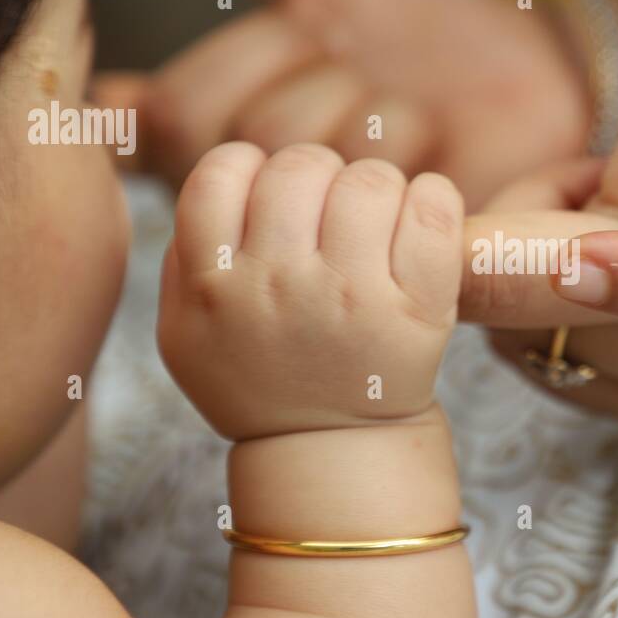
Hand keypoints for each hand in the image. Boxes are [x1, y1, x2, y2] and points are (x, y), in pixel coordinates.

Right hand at [64, 0, 589, 206]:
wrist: (536, 66)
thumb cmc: (423, 19)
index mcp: (227, 126)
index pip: (147, 119)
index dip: (136, 114)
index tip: (127, 103)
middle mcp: (263, 192)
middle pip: (216, 126)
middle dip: (296, 69)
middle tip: (354, 63)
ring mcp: (322, 235)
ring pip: (293, 151)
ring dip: (364, 100)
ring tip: (409, 107)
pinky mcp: (388, 263)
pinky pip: (366, 191)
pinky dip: (412, 140)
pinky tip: (435, 147)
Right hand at [158, 143, 462, 439]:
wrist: (332, 451)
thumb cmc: (260, 378)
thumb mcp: (187, 333)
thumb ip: (184, 256)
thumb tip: (221, 181)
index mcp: (214, 287)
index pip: (221, 172)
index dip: (251, 170)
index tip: (272, 199)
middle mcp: (279, 287)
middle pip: (299, 166)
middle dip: (318, 175)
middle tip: (330, 211)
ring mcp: (352, 298)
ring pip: (368, 179)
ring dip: (375, 188)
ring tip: (375, 221)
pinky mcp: (417, 310)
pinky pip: (432, 212)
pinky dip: (433, 199)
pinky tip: (420, 217)